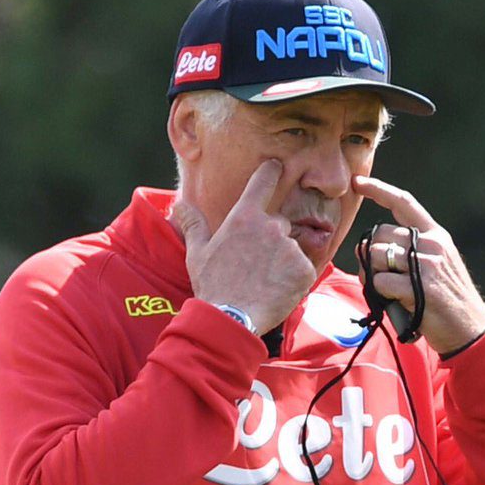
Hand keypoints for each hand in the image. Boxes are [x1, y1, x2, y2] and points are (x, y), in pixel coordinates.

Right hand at [172, 159, 316, 334]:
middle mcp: (271, 226)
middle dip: (271, 239)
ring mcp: (290, 247)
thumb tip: (179, 205)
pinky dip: (294, 278)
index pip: (264, 181)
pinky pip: (303, 268)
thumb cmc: (213, 285)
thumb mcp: (198, 253)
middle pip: (279, 223)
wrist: (232, 318)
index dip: (272, 171)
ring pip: (291, 248)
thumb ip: (193, 225)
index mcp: (245, 217)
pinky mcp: (305, 269)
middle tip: (255, 264)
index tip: (277, 166)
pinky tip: (277, 290)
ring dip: (282, 260)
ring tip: (264, 281)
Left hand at [352, 174, 484, 354]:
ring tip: (389, 293)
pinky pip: (380, 281)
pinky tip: (397, 303)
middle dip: (370, 256)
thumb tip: (367, 247)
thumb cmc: (445, 301)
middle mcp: (432, 244)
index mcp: (436, 235)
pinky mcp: (420, 287)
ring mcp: (427, 264)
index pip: (404, 202)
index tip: (358, 182)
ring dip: (372, 277)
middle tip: (378, 278)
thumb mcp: (436, 265)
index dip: (378, 190)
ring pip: (376, 256)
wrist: (470, 330)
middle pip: (379, 234)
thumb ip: (408, 251)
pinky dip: (381, 295)